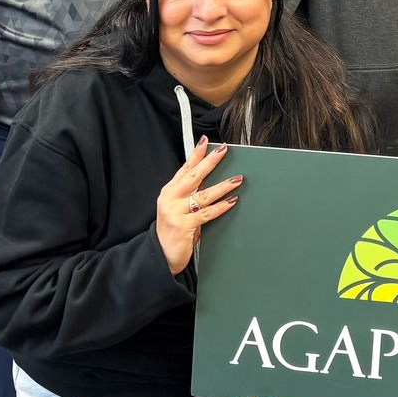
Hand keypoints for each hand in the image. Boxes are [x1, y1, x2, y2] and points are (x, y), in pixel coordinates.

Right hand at [156, 136, 240, 273]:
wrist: (160, 254)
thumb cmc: (173, 230)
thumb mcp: (177, 207)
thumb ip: (190, 194)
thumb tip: (211, 180)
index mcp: (169, 191)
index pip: (184, 168)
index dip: (195, 154)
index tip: (205, 141)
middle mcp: (170, 199)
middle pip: (194, 176)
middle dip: (210, 162)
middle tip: (223, 151)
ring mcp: (175, 212)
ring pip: (203, 194)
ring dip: (223, 186)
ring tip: (237, 179)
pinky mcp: (183, 225)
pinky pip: (207, 213)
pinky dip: (221, 207)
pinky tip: (232, 201)